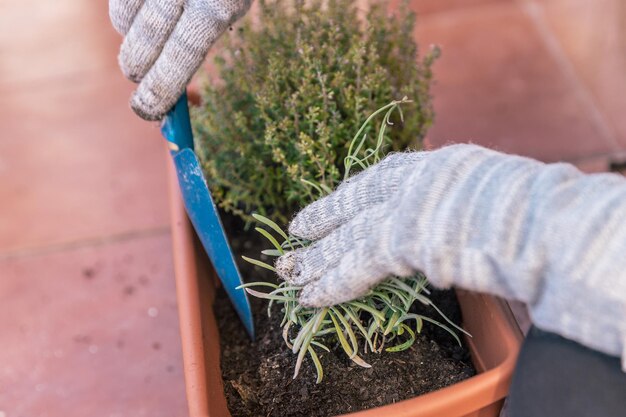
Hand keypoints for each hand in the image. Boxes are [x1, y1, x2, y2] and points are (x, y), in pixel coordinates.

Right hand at [109, 0, 251, 119]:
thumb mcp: (234, 2)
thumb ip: (207, 36)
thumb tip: (188, 94)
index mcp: (220, 2)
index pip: (182, 55)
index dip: (163, 88)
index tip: (149, 111)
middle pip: (146, 40)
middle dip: (139, 70)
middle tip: (140, 81)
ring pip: (124, 17)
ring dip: (129, 38)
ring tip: (144, 43)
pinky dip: (126, 11)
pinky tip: (144, 12)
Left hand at [276, 143, 625, 364]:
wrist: (530, 215)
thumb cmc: (520, 203)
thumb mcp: (484, 183)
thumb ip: (455, 195)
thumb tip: (448, 210)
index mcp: (426, 167)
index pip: (375, 181)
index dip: (348, 197)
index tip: (328, 206)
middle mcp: (403, 185)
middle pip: (351, 206)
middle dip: (322, 223)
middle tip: (294, 237)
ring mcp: (397, 213)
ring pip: (345, 239)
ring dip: (317, 259)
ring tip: (289, 272)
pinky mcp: (395, 245)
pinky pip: (355, 267)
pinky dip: (332, 283)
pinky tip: (309, 296)